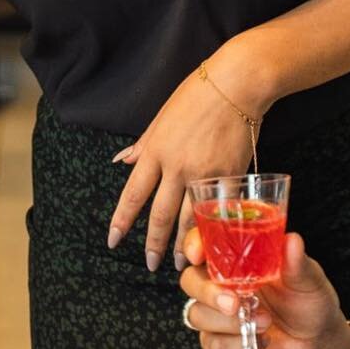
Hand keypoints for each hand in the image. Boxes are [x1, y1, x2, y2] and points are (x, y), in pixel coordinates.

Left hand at [109, 60, 259, 271]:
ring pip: (191, 219)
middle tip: (150, 264)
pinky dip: (215, 228)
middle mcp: (177, 167)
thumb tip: (123, 161)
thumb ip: (144, 144)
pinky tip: (213, 243)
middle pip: (160, 215)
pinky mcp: (231, 175)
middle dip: (153, 244)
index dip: (121, 221)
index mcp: (156, 152)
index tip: (113, 240)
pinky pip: (221, 210)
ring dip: (184, 244)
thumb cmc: (196, 95)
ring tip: (182, 262)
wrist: (236, 84)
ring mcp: (205, 173)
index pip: (133, 195)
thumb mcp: (161, 117)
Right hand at [179, 231, 349, 348]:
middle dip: (207, 293)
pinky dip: (236, 346)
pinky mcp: (221, 345)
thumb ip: (297, 264)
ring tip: (264, 323)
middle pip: (190, 281)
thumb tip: (292, 240)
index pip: (203, 244)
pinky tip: (260, 341)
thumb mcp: (308, 280)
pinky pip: (212, 345)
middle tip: (233, 303)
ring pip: (197, 315)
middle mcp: (222, 285)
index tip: (198, 254)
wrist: (319, 345)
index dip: (193, 245)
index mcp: (237, 260)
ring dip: (229, 323)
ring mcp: (218, 316)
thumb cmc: (310, 304)